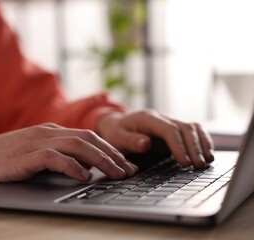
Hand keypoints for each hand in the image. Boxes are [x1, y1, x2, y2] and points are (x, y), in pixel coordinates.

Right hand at [0, 123, 136, 187]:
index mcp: (50, 131)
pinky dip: (73, 166)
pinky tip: (85, 176)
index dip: (110, 150)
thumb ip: (56, 156)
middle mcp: (47, 132)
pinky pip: (55, 158)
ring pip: (77, 145)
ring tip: (116, 174)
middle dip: (113, 154)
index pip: (88, 137)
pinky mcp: (25, 155)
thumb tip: (83, 168)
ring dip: (101, 160)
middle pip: (89, 139)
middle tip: (129, 170)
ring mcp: (36, 141)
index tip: (125, 164)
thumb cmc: (0, 159)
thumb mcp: (33, 154)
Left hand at [97, 110, 214, 168]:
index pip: (169, 130)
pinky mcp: (174, 131)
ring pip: (192, 128)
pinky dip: (202, 141)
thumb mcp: (116, 137)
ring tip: (207, 161)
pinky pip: (193, 132)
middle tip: (199, 166)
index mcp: (148, 118)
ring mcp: (170, 123)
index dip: (179, 146)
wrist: (116, 125)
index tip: (185, 162)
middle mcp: (162, 118)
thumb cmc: (115, 132)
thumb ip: (130, 140)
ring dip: (202, 143)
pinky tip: (207, 154)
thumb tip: (146, 144)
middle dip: (194, 147)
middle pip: (185, 128)